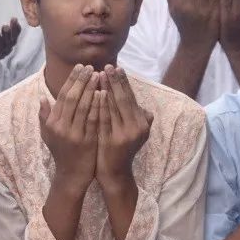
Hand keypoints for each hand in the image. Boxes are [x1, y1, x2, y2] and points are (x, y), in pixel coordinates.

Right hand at [39, 64, 100, 192]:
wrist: (72, 174)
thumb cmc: (62, 152)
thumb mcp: (48, 135)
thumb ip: (44, 116)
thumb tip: (42, 98)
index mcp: (51, 123)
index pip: (62, 96)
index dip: (72, 80)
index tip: (81, 68)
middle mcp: (60, 127)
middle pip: (71, 98)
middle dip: (81, 80)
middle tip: (91, 67)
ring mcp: (73, 134)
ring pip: (82, 106)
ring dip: (90, 89)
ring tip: (98, 75)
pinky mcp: (86, 140)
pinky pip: (92, 119)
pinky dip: (97, 105)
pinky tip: (103, 93)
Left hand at [95, 66, 151, 187]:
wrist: (114, 173)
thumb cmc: (120, 150)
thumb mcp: (133, 133)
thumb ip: (136, 117)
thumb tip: (142, 106)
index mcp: (142, 123)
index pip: (131, 98)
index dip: (123, 82)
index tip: (114, 67)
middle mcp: (137, 127)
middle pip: (125, 99)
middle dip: (116, 81)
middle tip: (107, 65)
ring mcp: (126, 135)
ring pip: (116, 107)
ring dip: (107, 89)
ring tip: (99, 75)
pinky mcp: (114, 141)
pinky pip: (106, 119)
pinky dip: (102, 105)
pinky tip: (97, 94)